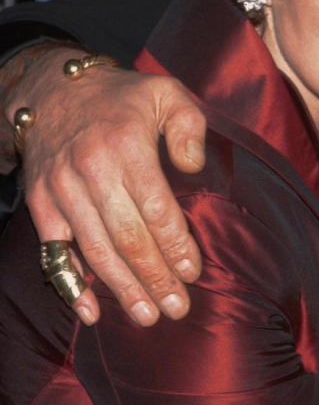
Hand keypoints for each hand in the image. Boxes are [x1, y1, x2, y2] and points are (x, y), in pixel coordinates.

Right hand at [5, 44, 205, 325]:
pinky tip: (91, 312)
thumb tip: (193, 167)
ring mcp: (61, 189)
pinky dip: (71, 284)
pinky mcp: (40, 202)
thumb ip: (188, 125)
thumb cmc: (120, 97)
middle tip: (178, 307)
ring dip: (122, 288)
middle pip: (127, 237)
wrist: (51, 88)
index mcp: (126, 145)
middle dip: (155, 277)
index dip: (175, 245)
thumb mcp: (165, 93)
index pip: (156, 208)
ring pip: (94, 250)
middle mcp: (91, 170)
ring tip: (148, 315)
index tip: (193, 272)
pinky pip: (54, 251)